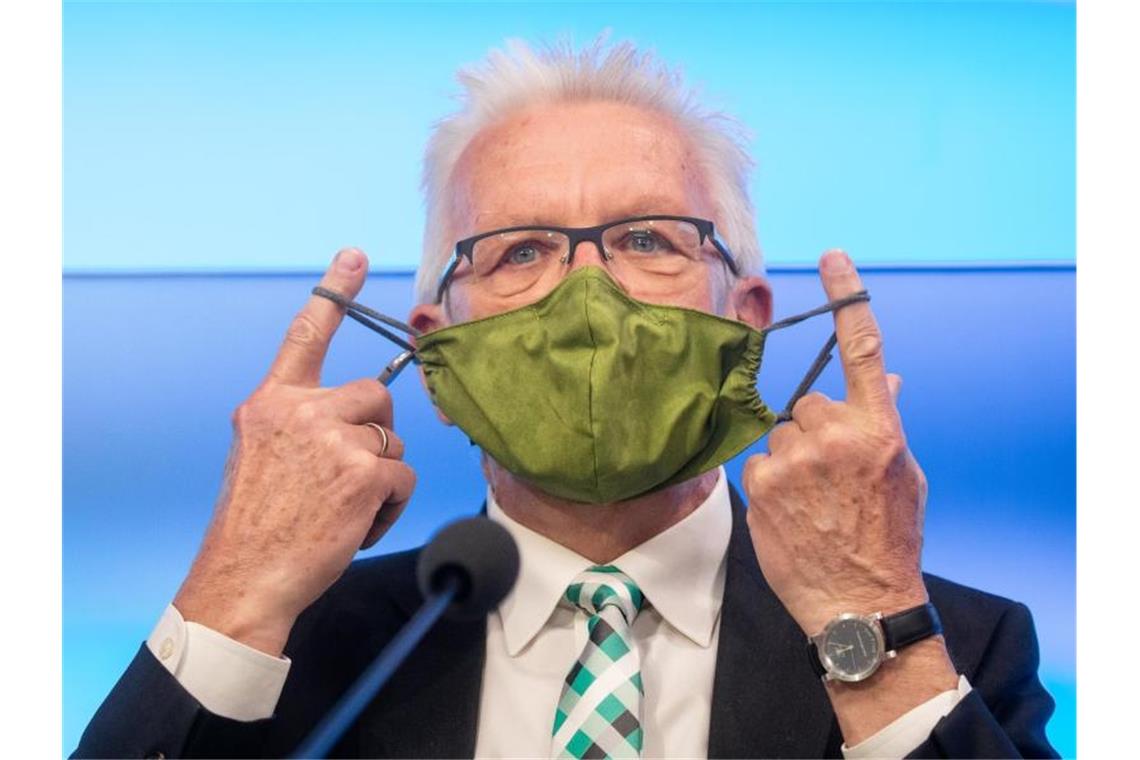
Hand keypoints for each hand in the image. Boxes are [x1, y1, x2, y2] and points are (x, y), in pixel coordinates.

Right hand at [173, 248, 416, 655]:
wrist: (245, 580)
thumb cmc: (257, 525)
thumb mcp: (260, 456)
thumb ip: (297, 424)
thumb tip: (348, 416)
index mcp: (270, 404)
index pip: (306, 335)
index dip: (335, 293)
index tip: (354, 255)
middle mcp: (301, 411)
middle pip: (377, 393)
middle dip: (377, 429)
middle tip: (352, 471)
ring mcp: (334, 439)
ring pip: (393, 438)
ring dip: (381, 475)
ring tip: (343, 508)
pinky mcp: (364, 473)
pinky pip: (405, 476)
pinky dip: (391, 506)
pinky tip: (356, 526)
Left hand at [743, 249, 927, 636]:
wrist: (859, 601)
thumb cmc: (887, 537)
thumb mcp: (904, 476)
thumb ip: (887, 423)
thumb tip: (892, 378)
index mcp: (880, 429)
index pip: (863, 349)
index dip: (848, 299)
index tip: (833, 257)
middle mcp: (836, 435)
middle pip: (808, 402)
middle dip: (815, 430)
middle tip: (829, 475)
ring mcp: (796, 459)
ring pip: (780, 434)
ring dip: (791, 458)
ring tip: (812, 501)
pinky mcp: (762, 484)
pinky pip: (759, 463)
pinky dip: (771, 482)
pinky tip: (792, 512)